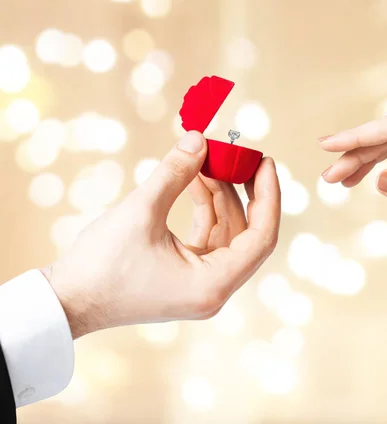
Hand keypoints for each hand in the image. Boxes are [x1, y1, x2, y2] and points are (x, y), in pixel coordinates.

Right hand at [42, 131, 280, 338]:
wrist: (66, 300)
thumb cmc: (100, 265)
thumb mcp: (141, 211)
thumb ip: (175, 172)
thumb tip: (200, 138)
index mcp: (213, 285)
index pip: (261, 238)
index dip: (268, 197)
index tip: (265, 163)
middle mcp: (213, 289)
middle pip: (247, 234)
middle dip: (244, 192)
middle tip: (241, 156)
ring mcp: (200, 284)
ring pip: (226, 233)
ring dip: (220, 196)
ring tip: (207, 160)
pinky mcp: (185, 276)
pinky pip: (207, 237)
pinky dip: (205, 209)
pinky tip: (195, 181)